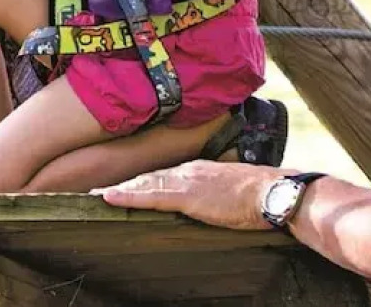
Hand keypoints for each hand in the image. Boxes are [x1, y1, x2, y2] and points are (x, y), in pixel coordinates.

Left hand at [92, 160, 281, 231]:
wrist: (272, 192)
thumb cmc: (259, 194)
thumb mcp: (232, 187)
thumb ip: (215, 190)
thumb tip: (209, 199)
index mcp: (197, 169)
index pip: (163, 173)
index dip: (142, 180)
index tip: (124, 184)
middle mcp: (187, 170)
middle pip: (149, 176)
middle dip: (125, 182)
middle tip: (99, 189)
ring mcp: (185, 181)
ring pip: (145, 184)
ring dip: (120, 190)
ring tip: (97, 194)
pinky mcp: (187, 196)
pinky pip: (151, 196)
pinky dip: (129, 195)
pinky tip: (110, 197)